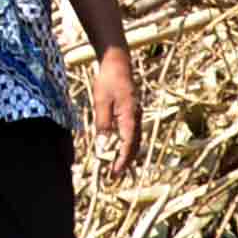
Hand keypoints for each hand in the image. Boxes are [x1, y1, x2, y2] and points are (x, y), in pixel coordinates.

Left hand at [85, 44, 140, 173]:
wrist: (118, 62)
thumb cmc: (108, 80)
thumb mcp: (101, 102)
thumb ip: (103, 124)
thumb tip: (104, 145)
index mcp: (130, 117)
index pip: (128, 145)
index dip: (122, 161)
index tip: (115, 173)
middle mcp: (137, 118)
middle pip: (134, 146)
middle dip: (126, 162)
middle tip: (115, 176)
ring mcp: (136, 114)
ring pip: (135, 140)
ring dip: (128, 154)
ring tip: (118, 166)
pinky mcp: (133, 111)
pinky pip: (133, 132)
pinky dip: (128, 143)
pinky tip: (120, 148)